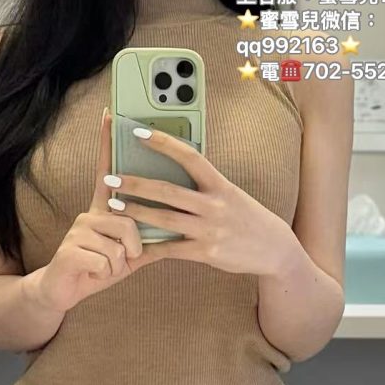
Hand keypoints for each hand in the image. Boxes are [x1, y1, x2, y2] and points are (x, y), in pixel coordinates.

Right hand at [38, 108, 165, 313]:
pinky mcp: (71, 249)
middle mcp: (90, 213)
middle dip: (132, 245)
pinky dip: (106, 273)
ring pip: (120, 243)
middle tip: (123, 258)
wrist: (61, 292)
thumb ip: (149, 239)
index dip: (108, 142)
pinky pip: (108, 259)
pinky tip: (93, 274)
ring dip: (119, 263)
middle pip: (128, 218)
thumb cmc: (97, 269)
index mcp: (104, 210)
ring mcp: (79, 229)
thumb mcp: (127, 255)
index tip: (110, 114)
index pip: (108, 171)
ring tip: (104, 268)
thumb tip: (175, 227)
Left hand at [105, 126, 296, 276]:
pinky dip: (150, 248)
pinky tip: (133, 246)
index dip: (163, 142)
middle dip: (137, 184)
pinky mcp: (206, 252)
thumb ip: (205, 184)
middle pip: (168, 191)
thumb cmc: (247, 217)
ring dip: (137, 212)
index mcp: (220, 184)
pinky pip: (172, 249)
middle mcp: (215, 204)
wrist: (273, 249)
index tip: (139, 132)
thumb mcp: (231, 193)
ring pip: (165, 219)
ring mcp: (210, 229)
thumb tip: (174, 169)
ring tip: (114, 206)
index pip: (189, 156)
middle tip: (111, 177)